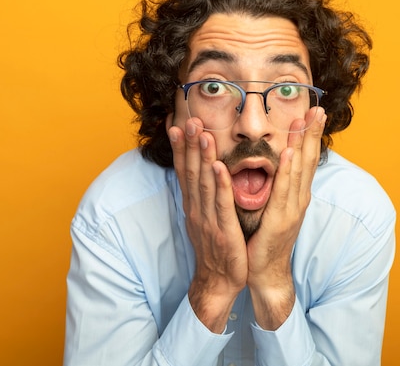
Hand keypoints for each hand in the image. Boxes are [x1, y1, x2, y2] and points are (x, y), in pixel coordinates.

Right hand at [168, 119, 247, 332]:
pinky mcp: (223, 230)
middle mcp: (196, 208)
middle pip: (191, 171)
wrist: (219, 281)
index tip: (176, 123)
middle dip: (190, 144)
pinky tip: (220, 167)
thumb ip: (203, 195)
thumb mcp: (204, 217)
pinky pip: (221, 204)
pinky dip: (220, 185)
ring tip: (203, 134)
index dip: (180, 147)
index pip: (183, 170)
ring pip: (204, 183)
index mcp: (193, 204)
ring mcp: (208, 219)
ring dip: (203, 157)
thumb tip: (203, 172)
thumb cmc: (216, 247)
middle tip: (189, 119)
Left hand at [246, 107, 326, 328]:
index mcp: (297, 195)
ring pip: (299, 170)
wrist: (266, 272)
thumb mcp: (275, 208)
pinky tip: (289, 153)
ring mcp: (292, 209)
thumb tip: (279, 165)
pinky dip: (287, 170)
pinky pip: (283, 190)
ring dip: (302, 144)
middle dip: (312, 134)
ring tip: (305, 121)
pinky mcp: (279, 219)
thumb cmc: (267, 239)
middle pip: (308, 160)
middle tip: (317, 109)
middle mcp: (299, 198)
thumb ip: (279, 188)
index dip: (311, 136)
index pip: (307, 159)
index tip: (314, 113)